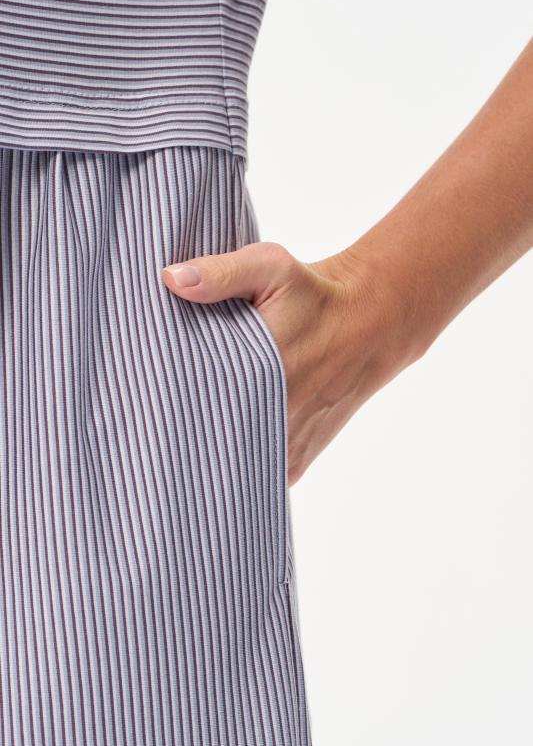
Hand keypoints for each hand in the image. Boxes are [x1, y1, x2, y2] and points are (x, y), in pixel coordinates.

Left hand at [161, 242, 393, 485]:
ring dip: (205, 452)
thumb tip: (171, 280)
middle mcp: (276, 422)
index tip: (144, 392)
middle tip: (156, 412)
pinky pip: (249, 477)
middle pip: (204, 442)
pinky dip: (232, 465)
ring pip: (227, 468)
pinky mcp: (293, 466)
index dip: (163, 401)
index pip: (190, 405)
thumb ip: (221, 273)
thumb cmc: (313, 295)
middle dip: (179, 428)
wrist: (367, 327)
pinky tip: (218, 440)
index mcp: (262, 376)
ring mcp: (284, 451)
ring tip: (185, 427)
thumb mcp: (271, 268)